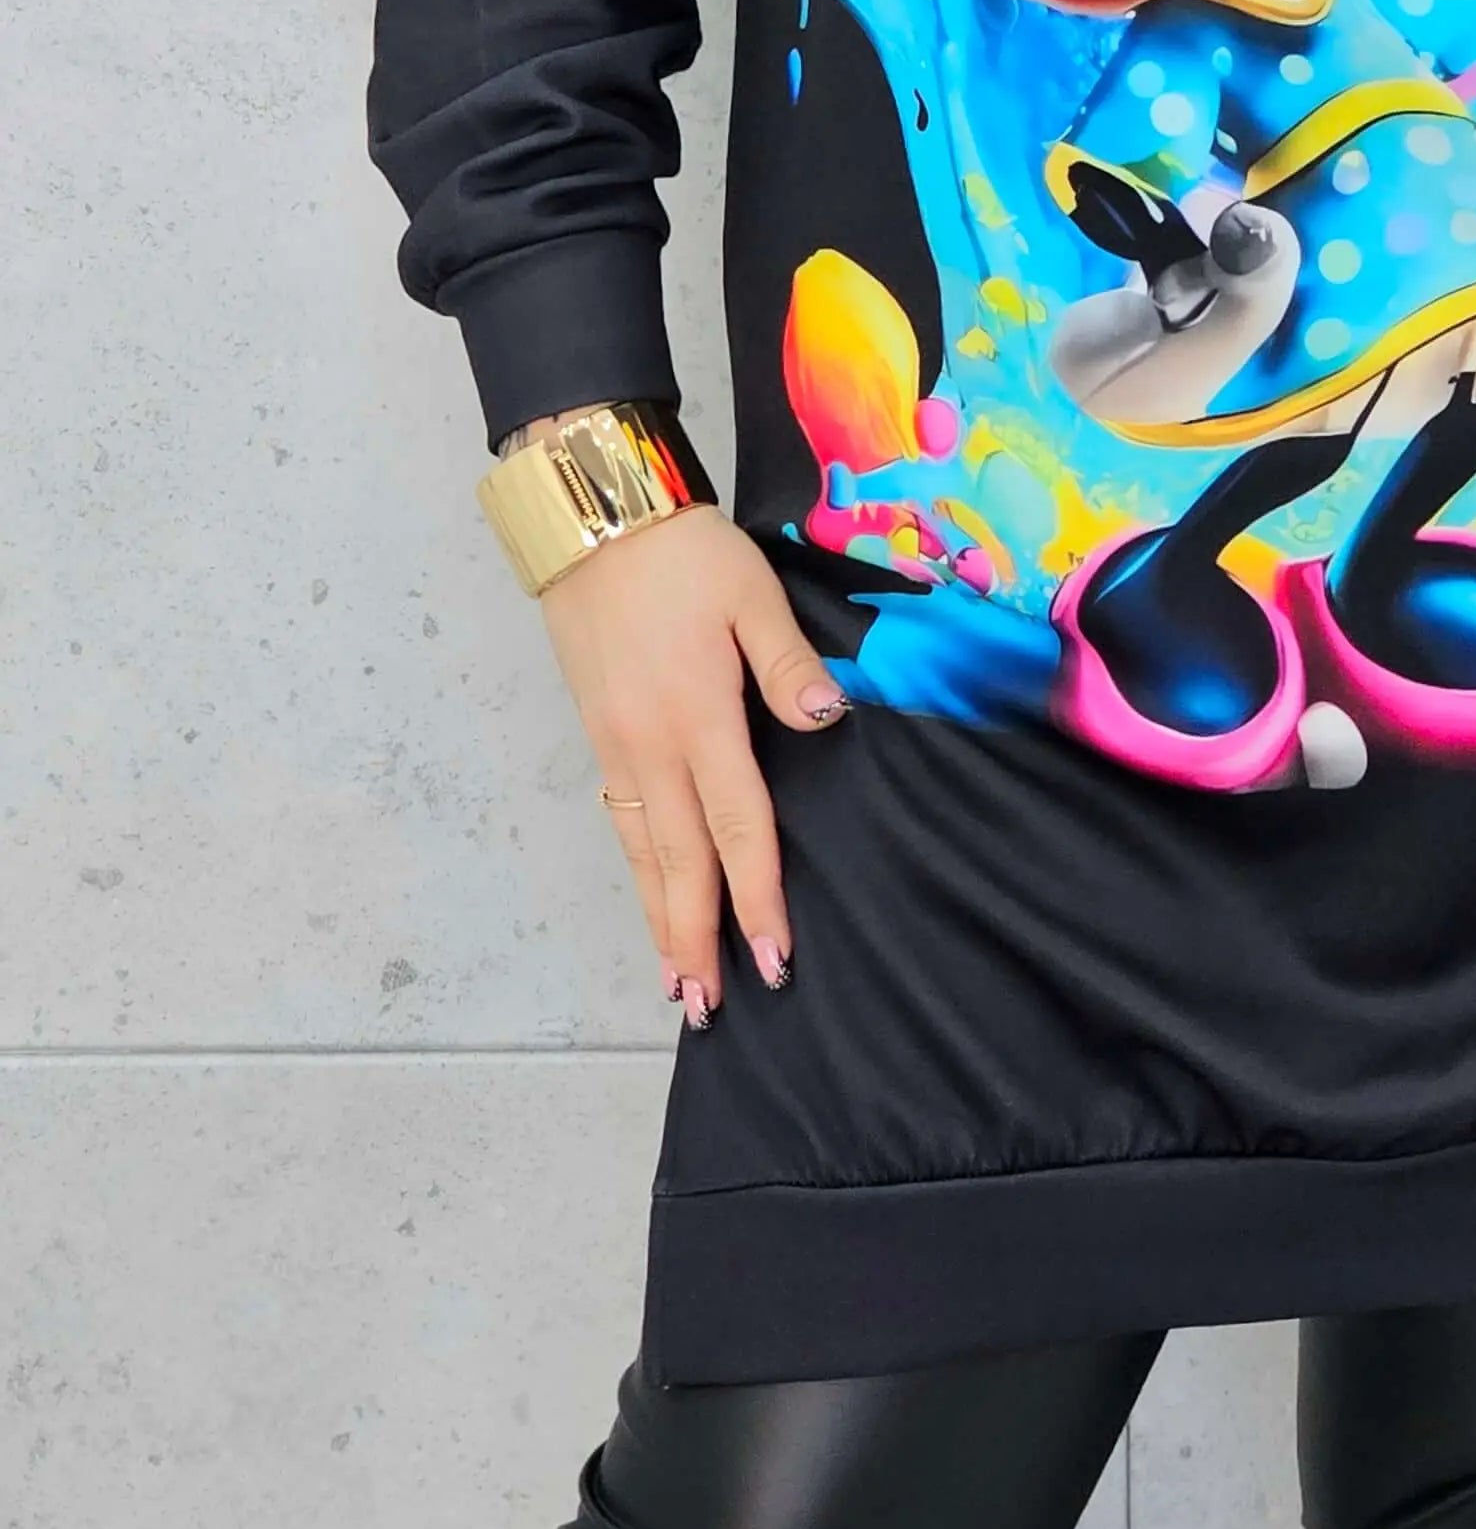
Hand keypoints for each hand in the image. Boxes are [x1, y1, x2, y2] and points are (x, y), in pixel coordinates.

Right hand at [513, 426, 850, 1025]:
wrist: (594, 521)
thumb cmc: (684, 552)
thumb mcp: (751, 592)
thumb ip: (788, 662)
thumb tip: (828, 720)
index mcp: (696, 715)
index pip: (737, 826)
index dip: (758, 895)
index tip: (774, 956)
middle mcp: (650, 745)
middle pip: (679, 862)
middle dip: (698, 937)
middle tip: (712, 1007)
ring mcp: (616, 744)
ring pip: (642, 851)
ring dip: (660, 918)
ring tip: (675, 981)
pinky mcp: (598, 733)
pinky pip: (622, 821)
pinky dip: (637, 870)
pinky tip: (650, 894)